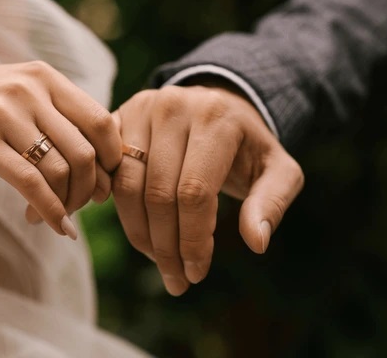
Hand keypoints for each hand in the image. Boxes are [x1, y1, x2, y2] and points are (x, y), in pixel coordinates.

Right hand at [0, 61, 121, 238]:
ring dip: (66, 204)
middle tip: (84, 206)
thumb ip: (57, 116)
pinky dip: (49, 211)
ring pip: (60, 171)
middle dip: (91, 189)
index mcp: (45, 77)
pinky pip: (30, 184)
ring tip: (57, 215)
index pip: (101, 121)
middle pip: (85, 152)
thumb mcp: (19, 94)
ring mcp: (5, 114)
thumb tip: (99, 162)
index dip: (113, 159)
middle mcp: (30, 90)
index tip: (106, 183)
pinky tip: (55, 227)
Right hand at [112, 83, 303, 294]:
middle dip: (166, 247)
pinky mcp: (118, 119)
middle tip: (176, 280)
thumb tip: (255, 242)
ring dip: (140, 234)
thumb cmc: (247, 146)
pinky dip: (117, 208)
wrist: (217, 105)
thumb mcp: (278, 169)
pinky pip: (108, 173)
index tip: (197, 273)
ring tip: (159, 262)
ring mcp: (140, 110)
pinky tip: (138, 232)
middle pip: (157, 193)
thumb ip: (272, 202)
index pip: (194, 191)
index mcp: (215, 118)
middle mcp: (172, 107)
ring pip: (127, 186)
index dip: (193, 240)